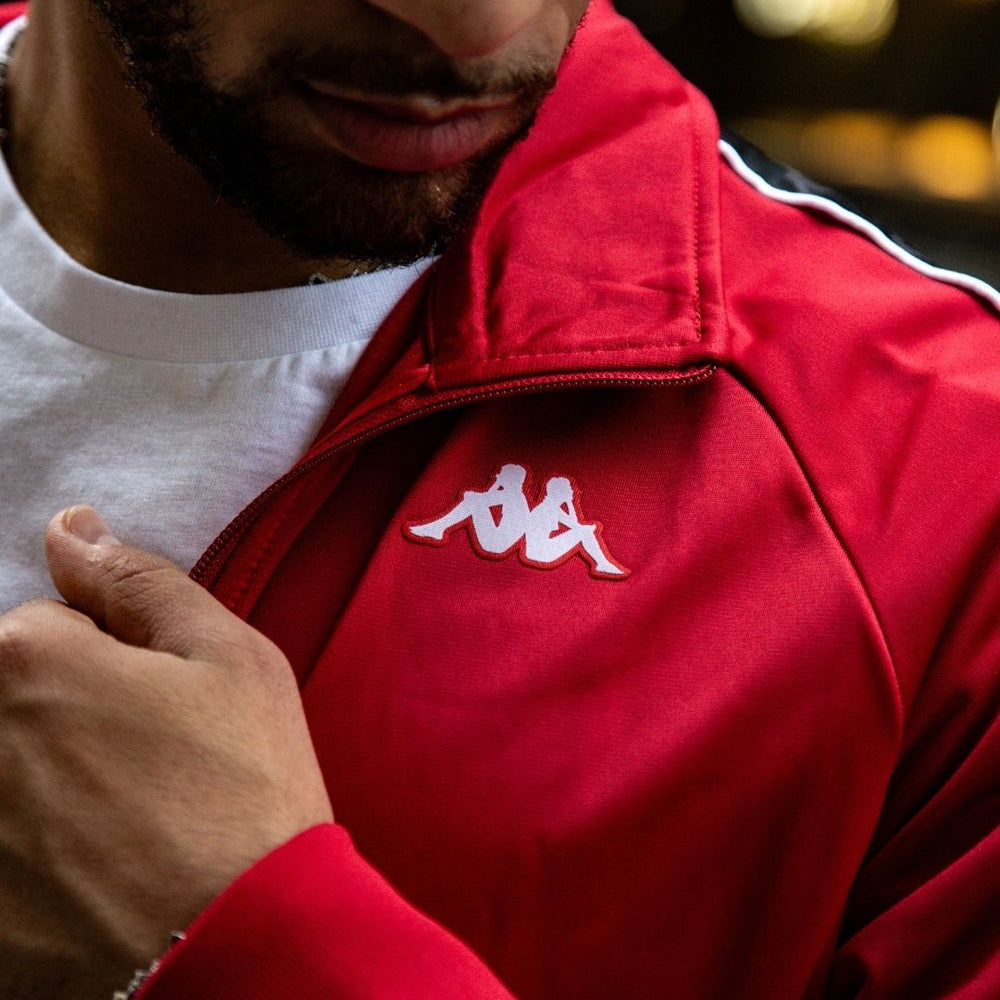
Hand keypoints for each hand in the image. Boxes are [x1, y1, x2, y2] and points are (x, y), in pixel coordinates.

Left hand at [0, 507, 332, 998]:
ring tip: (120, 826)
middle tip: (140, 769)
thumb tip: (69, 527)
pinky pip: (8, 838)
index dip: (107, 660)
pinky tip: (91, 873)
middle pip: (10, 696)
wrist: (240, 942)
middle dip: (65, 714)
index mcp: (26, 659)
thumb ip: (137, 581)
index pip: (38, 626)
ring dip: (48, 782)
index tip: (156, 706)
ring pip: (9, 766)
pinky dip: (35, 849)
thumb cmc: (246, 786)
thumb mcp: (228, 656)